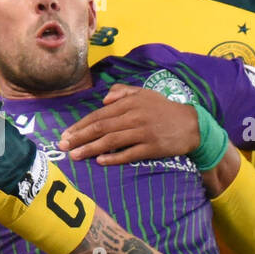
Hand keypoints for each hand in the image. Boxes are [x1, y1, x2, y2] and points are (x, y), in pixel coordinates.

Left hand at [59, 84, 198, 163]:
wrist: (191, 125)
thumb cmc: (163, 109)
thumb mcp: (144, 93)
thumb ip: (123, 92)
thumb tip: (104, 98)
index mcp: (130, 103)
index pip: (99, 114)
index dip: (81, 125)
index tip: (66, 134)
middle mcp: (134, 116)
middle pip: (101, 128)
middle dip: (79, 137)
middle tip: (63, 146)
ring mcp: (143, 132)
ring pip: (111, 141)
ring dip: (91, 149)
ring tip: (75, 155)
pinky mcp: (152, 147)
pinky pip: (129, 153)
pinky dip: (114, 158)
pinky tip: (100, 162)